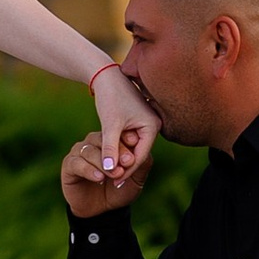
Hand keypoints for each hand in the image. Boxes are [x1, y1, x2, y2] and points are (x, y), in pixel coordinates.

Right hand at [60, 125, 158, 217]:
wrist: (102, 211)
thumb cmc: (120, 191)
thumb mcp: (136, 180)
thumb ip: (142, 165)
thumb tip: (146, 152)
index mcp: (110, 141)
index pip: (117, 133)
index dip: (126, 138)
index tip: (136, 143)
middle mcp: (93, 143)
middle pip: (103, 139)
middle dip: (116, 150)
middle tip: (127, 163)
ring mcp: (80, 152)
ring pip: (90, 150)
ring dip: (103, 162)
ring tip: (113, 173)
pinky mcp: (69, 164)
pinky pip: (77, 163)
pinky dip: (88, 169)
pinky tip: (98, 178)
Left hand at [90, 57, 157, 173]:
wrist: (105, 75)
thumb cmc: (110, 97)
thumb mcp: (110, 125)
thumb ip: (110, 148)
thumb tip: (110, 171)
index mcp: (153, 125)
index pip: (141, 155)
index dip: (127, 171)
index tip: (114, 182)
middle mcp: (153, 125)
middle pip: (137, 153)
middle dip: (123, 166)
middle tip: (109, 181)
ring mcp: (145, 123)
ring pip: (131, 148)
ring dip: (119, 158)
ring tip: (107, 173)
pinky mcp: (136, 121)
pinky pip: (128, 140)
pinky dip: (118, 148)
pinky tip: (107, 159)